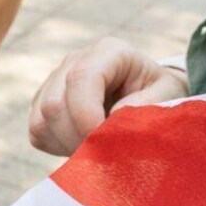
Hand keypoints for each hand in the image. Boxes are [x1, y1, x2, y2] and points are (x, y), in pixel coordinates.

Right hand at [29, 37, 188, 156]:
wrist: (144, 96)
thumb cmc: (158, 94)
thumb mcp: (168, 96)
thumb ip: (147, 107)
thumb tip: (111, 124)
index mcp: (107, 52)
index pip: (81, 78)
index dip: (87, 115)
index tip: (103, 141)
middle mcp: (72, 62)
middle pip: (54, 104)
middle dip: (77, 136)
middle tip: (104, 153)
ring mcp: (51, 83)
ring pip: (41, 121)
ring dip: (67, 144)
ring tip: (95, 150)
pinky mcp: (40, 107)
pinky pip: (37, 133)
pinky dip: (58, 147)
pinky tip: (81, 145)